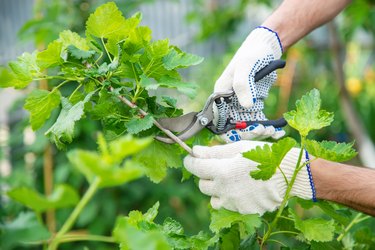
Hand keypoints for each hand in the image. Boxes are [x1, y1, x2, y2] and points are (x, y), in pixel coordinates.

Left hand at [184, 141, 313, 214]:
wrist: (290, 174)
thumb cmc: (264, 155)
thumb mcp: (238, 147)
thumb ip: (214, 151)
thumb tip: (194, 151)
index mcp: (221, 171)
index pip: (194, 167)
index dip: (190, 161)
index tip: (192, 157)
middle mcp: (224, 190)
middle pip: (202, 185)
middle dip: (206, 175)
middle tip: (218, 166)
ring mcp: (234, 203)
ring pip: (213, 198)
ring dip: (216, 189)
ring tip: (230, 179)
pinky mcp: (243, 210)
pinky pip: (229, 205)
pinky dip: (230, 197)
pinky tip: (243, 188)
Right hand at [214, 27, 283, 141]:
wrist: (266, 46)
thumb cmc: (253, 53)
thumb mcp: (246, 65)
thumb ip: (242, 85)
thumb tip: (247, 106)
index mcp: (220, 95)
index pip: (219, 122)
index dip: (233, 132)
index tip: (251, 129)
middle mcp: (228, 103)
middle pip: (233, 128)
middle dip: (249, 134)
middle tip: (265, 130)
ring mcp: (240, 104)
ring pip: (246, 128)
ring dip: (259, 132)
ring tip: (274, 130)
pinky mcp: (252, 105)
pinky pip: (257, 122)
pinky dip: (268, 128)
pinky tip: (279, 131)